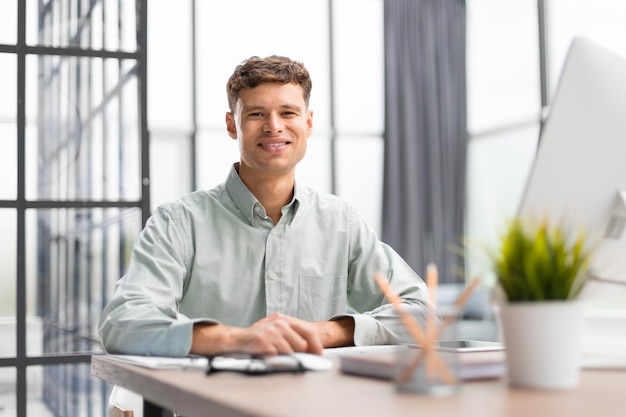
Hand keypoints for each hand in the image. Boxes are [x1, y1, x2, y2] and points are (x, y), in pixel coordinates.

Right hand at [191, 313, 323, 355]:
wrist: (238, 339)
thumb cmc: (260, 338)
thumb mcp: (277, 330)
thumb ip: (292, 335)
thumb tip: (310, 349)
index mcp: (284, 319)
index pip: (308, 331)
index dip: (316, 344)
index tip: (319, 354)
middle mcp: (279, 322)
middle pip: (301, 344)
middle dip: (301, 355)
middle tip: (299, 360)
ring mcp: (271, 331)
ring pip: (290, 351)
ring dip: (286, 358)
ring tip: (277, 356)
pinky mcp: (263, 341)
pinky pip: (277, 356)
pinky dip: (275, 360)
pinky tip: (269, 357)